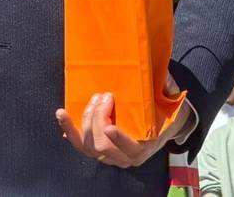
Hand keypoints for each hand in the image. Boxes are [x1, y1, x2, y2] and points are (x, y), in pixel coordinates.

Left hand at [54, 75, 190, 168]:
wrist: (161, 127)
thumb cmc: (163, 112)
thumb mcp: (170, 102)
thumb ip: (166, 89)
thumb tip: (162, 76)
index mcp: (143, 148)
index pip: (129, 150)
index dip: (118, 139)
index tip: (110, 125)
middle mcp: (124, 157)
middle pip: (102, 146)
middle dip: (98, 120)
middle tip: (102, 96)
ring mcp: (108, 156)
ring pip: (88, 145)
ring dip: (85, 121)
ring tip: (91, 100)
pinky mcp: (95, 150)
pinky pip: (78, 144)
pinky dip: (69, 129)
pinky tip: (63, 116)